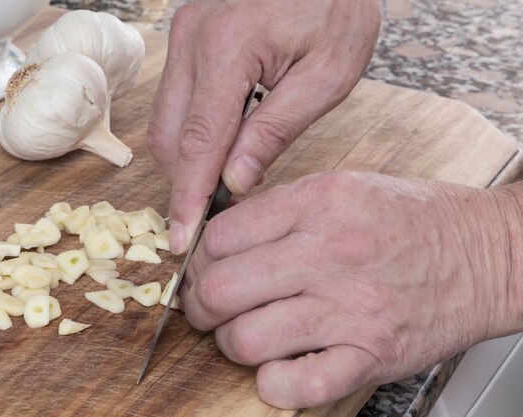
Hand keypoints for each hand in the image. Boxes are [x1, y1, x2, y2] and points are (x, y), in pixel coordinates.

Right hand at [146, 0, 380, 253]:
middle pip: (169, 136)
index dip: (188, 196)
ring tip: (232, 169)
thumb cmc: (337, 8)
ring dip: (191, 156)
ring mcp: (182, 34)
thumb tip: (233, 182)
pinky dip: (194, 131)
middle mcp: (191, 38)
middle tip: (222, 206)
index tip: (181, 238)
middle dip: (188, 179)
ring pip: (165, 121)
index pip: (198, 141)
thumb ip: (274, 131)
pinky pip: (174, 101)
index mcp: (228, 47)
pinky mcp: (185, 37)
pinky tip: (226, 139)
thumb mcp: (325, 75)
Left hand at [180, 171, 519, 408]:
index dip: (198, 257)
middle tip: (208, 306)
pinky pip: (297, 387)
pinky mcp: (372, 354)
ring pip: (245, 340)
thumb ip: (279, 209)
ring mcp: (352, 308)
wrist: (487, 252)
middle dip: (199, 305)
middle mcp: (331, 254)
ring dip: (231, 343)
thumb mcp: (343, 187)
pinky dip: (273, 385)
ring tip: (244, 334)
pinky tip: (278, 367)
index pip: (220, 236)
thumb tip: (217, 238)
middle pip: (220, 289)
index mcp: (319, 204)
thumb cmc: (413, 220)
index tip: (203, 268)